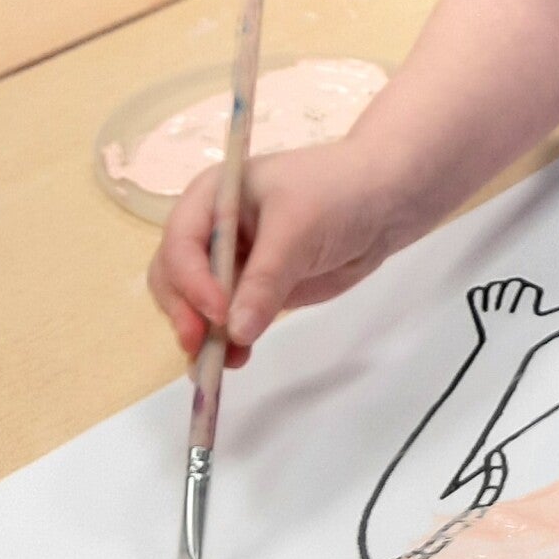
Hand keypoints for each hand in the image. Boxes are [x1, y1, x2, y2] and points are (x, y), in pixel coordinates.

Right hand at [149, 138, 415, 367]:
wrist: (384, 203)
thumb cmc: (338, 195)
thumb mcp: (299, 228)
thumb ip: (266, 279)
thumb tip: (235, 331)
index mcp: (212, 196)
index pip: (180, 242)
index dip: (191, 280)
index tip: (218, 313)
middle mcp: (212, 230)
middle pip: (174, 277)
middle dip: (185, 311)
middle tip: (201, 344)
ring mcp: (231, 263)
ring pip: (194, 305)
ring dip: (202, 335)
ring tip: (221, 363)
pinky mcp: (254, 290)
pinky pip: (227, 321)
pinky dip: (225, 342)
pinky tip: (235, 360)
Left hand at [466, 277, 558, 345]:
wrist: (501, 356)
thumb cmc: (526, 338)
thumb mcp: (546, 328)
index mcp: (524, 314)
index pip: (529, 291)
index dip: (531, 296)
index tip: (529, 308)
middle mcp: (507, 313)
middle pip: (513, 285)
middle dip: (516, 291)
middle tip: (515, 306)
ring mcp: (490, 313)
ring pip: (494, 287)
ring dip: (499, 293)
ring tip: (503, 306)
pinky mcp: (477, 313)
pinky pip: (476, 294)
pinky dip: (480, 298)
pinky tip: (487, 306)